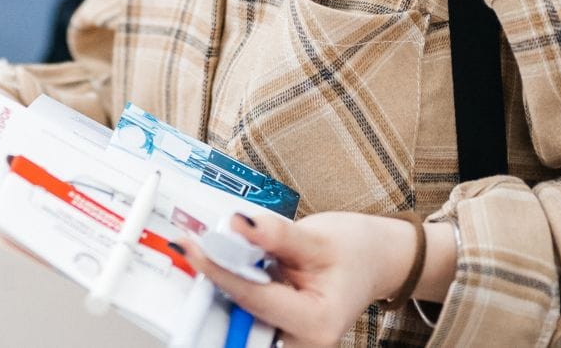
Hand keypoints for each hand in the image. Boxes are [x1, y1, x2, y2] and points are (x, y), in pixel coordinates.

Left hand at [187, 211, 452, 347]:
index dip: (218, 269)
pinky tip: (226, 274)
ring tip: (209, 261)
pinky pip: (246, 323)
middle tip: (191, 258)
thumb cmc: (352, 251)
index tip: (189, 247)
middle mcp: (305, 344)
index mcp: (317, 322)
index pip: (253, 297)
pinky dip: (231, 300)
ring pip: (239, 329)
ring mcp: (291, 345)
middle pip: (241, 326)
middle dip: (213, 298)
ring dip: (219, 299)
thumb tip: (236, 225)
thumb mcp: (316, 237)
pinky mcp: (279, 338)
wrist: (371, 263)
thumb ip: (275, 235)